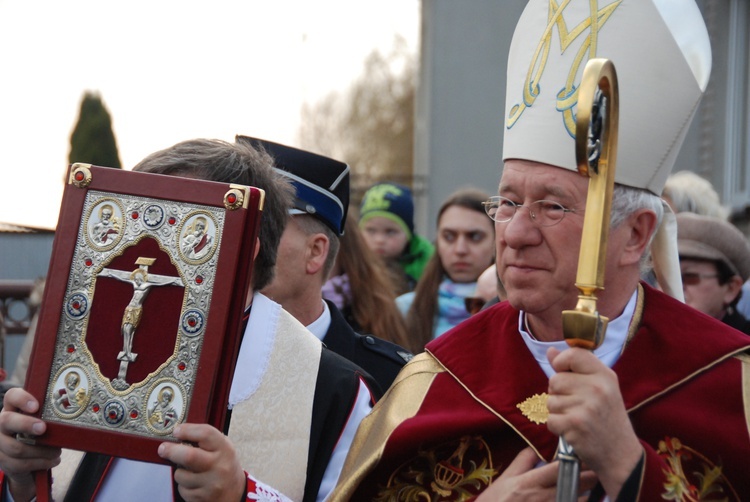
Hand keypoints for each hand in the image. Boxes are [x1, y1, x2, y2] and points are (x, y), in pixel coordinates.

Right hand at [0, 388, 60, 500]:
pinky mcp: (2, 461)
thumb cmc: (38, 435)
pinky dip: (39, 463)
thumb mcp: (44, 423)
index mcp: (13, 409)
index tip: (36, 406)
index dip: (22, 399)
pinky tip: (52, 461)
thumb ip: (49, 418)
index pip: (12, 396)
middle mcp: (2, 424)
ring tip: (57, 452)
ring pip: (16, 447)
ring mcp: (0, 443)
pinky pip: (19, 464)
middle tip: (43, 428)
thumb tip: (69, 416)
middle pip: (7, 420)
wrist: (26, 461)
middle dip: (26, 424)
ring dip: (41, 451)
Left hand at [158, 423, 245, 501]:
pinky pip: (182, 489)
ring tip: (189, 471)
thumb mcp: (222, 448)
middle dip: (171, 451)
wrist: (235, 493)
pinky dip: (183, 485)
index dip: (187, 430)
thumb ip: (204, 440)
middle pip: (189, 456)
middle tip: (163, 448)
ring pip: (181, 475)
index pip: (205, 434)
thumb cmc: (223, 465)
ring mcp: (211, 484)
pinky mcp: (202, 498)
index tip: (176, 431)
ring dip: (179, 471)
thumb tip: (178, 433)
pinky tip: (194, 483)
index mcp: (225, 449)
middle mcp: (219, 467)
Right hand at [476, 447, 595, 500]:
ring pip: (572, 501)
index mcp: (529, 483)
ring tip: (594, 488)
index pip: (558, 470)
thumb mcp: (504, 479)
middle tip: (599, 472)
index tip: (588, 457)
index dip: (576, 463)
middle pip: (572, 486)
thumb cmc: (494, 501)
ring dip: (584, 496)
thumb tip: (535, 449)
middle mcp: (540, 498)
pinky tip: (579, 499)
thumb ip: (521, 463)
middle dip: (588, 479)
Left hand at [546, 347, 641, 497]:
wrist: (621, 454)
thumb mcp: (600, 388)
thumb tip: (550, 350)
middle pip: (555, 380)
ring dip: (558, 412)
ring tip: (578, 418)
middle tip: (576, 405)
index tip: (565, 373)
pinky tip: (573, 430)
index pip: (573, 354)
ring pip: (550, 401)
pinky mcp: (575, 425)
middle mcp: (597, 388)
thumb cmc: (608, 418)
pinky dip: (557, 427)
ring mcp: (586, 407)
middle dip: (559, 393)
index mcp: (605, 375)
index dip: (561, 362)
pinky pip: (550, 419)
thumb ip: (575, 368)